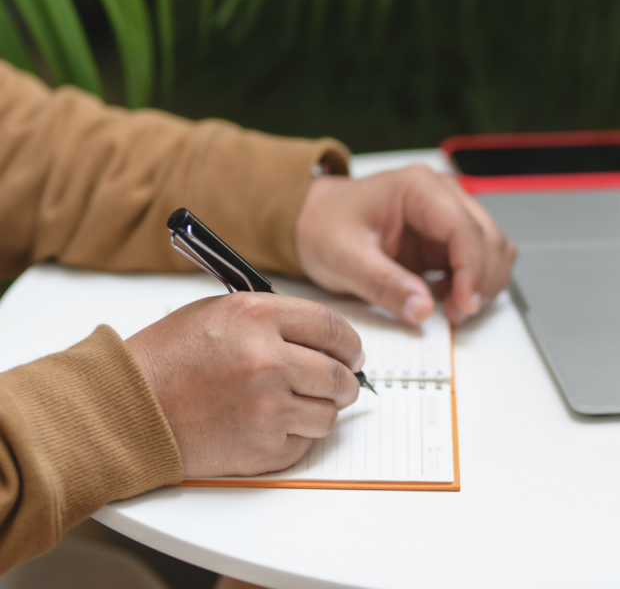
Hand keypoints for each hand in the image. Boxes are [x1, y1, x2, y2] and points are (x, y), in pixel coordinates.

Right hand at [125, 293, 362, 476]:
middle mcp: (268, 360)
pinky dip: (292, 438)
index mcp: (258, 317)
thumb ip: (275, 320)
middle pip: (340, 376)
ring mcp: (266, 408)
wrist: (124, 410)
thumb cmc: (167, 359)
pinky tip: (265, 425)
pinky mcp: (260, 449)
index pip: (333, 328)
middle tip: (338, 384)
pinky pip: (303, 444)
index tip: (352, 353)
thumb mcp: (219, 312)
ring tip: (290, 405)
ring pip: (327, 414)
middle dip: (345, 382)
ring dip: (318, 411)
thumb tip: (326, 339)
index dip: (350, 344)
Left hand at [295, 165, 516, 325]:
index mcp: (419, 188)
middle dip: (481, 281)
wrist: (313, 220)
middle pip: (490, 238)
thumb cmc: (325, 226)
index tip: (465, 305)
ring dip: (483, 283)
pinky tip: (447, 297)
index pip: (466, 229)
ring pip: (494, 249)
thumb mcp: (346, 259)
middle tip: (456, 314)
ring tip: (451, 308)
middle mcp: (442, 195)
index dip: (473, 271)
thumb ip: (385, 284)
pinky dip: (474, 283)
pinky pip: (480, 260)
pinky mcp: (447, 237)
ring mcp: (448, 215)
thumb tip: (423, 309)